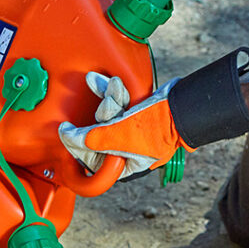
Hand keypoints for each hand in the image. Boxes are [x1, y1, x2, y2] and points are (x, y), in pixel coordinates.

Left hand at [58, 73, 188, 179]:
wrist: (182, 105)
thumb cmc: (154, 127)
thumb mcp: (117, 136)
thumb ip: (89, 140)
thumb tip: (67, 138)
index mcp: (123, 165)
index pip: (91, 160)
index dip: (77, 146)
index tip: (66, 130)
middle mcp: (125, 150)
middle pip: (98, 135)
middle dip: (102, 114)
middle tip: (109, 105)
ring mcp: (130, 131)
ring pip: (106, 116)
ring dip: (108, 99)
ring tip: (115, 89)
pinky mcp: (134, 113)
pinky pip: (115, 104)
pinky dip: (112, 92)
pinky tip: (110, 82)